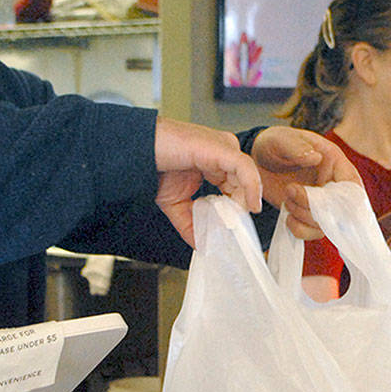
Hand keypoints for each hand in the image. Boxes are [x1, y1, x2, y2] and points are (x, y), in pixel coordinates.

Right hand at [154, 117, 262, 245]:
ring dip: (245, 201)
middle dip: (241, 206)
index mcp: (215, 161)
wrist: (139, 149)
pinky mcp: (221, 148)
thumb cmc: (155, 165)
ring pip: (248, 176)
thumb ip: (190, 223)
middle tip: (234, 226)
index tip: (232, 226)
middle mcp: (222, 151)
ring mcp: (223, 147)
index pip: (237, 185)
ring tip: (237, 219)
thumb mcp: (176, 204)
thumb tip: (200, 244)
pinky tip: (250, 205)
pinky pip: (245, 169)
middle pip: (245, 182)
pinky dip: (252, 188)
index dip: (237, 207)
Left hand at [251, 126, 360, 238]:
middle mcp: (334, 185)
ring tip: (286, 197)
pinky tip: (287, 216)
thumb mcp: (281, 139)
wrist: (259, 162)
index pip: (353, 187)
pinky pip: (312, 233)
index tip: (320, 200)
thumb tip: (315, 157)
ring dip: (303, 216)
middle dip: (313, 206)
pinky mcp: (310, 216)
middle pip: (341, 211)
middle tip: (289, 190)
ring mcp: (323, 203)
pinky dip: (299, 229)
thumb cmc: (274, 145)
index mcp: (335, 162)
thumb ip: (296, 146)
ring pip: (325, 224)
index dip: (345, 200)